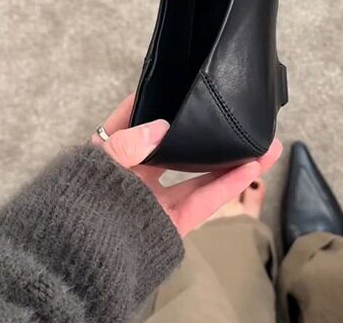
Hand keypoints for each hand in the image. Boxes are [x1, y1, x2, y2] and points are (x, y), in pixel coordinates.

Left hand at [91, 93, 282, 235]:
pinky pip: (203, 200)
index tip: (173, 81)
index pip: (131, 120)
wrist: (77, 262)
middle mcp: (134, 176)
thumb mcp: (98, 166)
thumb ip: (128, 144)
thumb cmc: (79, 207)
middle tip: (231, 114)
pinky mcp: (171, 224)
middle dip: (206, 132)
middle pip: (177, 147)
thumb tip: (162, 128)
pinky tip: (252, 166)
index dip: (150, 100)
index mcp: (108, 156)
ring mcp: (155, 200)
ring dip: (232, 160)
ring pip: (199, 174)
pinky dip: (228, 184)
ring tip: (264, 144)